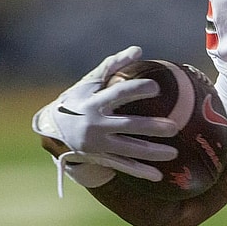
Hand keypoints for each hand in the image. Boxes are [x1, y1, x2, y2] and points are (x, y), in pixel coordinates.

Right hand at [32, 46, 178, 186]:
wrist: (52, 129)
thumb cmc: (78, 99)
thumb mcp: (90, 82)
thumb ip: (113, 65)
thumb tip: (138, 49)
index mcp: (93, 102)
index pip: (118, 94)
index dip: (137, 90)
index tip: (156, 87)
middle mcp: (95, 125)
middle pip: (127, 126)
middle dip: (151, 127)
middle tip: (174, 127)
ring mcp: (98, 144)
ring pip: (129, 150)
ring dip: (152, 153)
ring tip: (174, 153)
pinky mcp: (100, 157)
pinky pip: (123, 166)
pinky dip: (140, 172)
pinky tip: (159, 176)